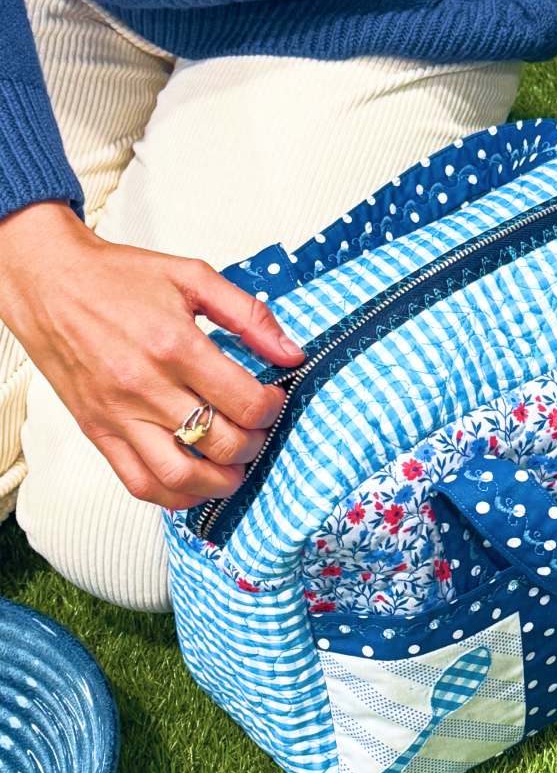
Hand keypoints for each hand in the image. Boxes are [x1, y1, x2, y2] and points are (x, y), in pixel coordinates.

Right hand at [0, 201, 304, 508]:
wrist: (49, 281)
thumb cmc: (118, 277)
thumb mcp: (193, 277)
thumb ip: (249, 314)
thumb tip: (291, 352)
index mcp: (174, 345)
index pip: (244, 402)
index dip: (272, 408)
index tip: (273, 399)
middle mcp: (145, 386)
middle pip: (220, 443)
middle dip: (254, 443)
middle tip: (259, 430)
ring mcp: (119, 415)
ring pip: (181, 476)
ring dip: (221, 480)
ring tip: (236, 465)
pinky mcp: (98, 431)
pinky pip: (139, 483)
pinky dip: (175, 495)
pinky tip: (197, 481)